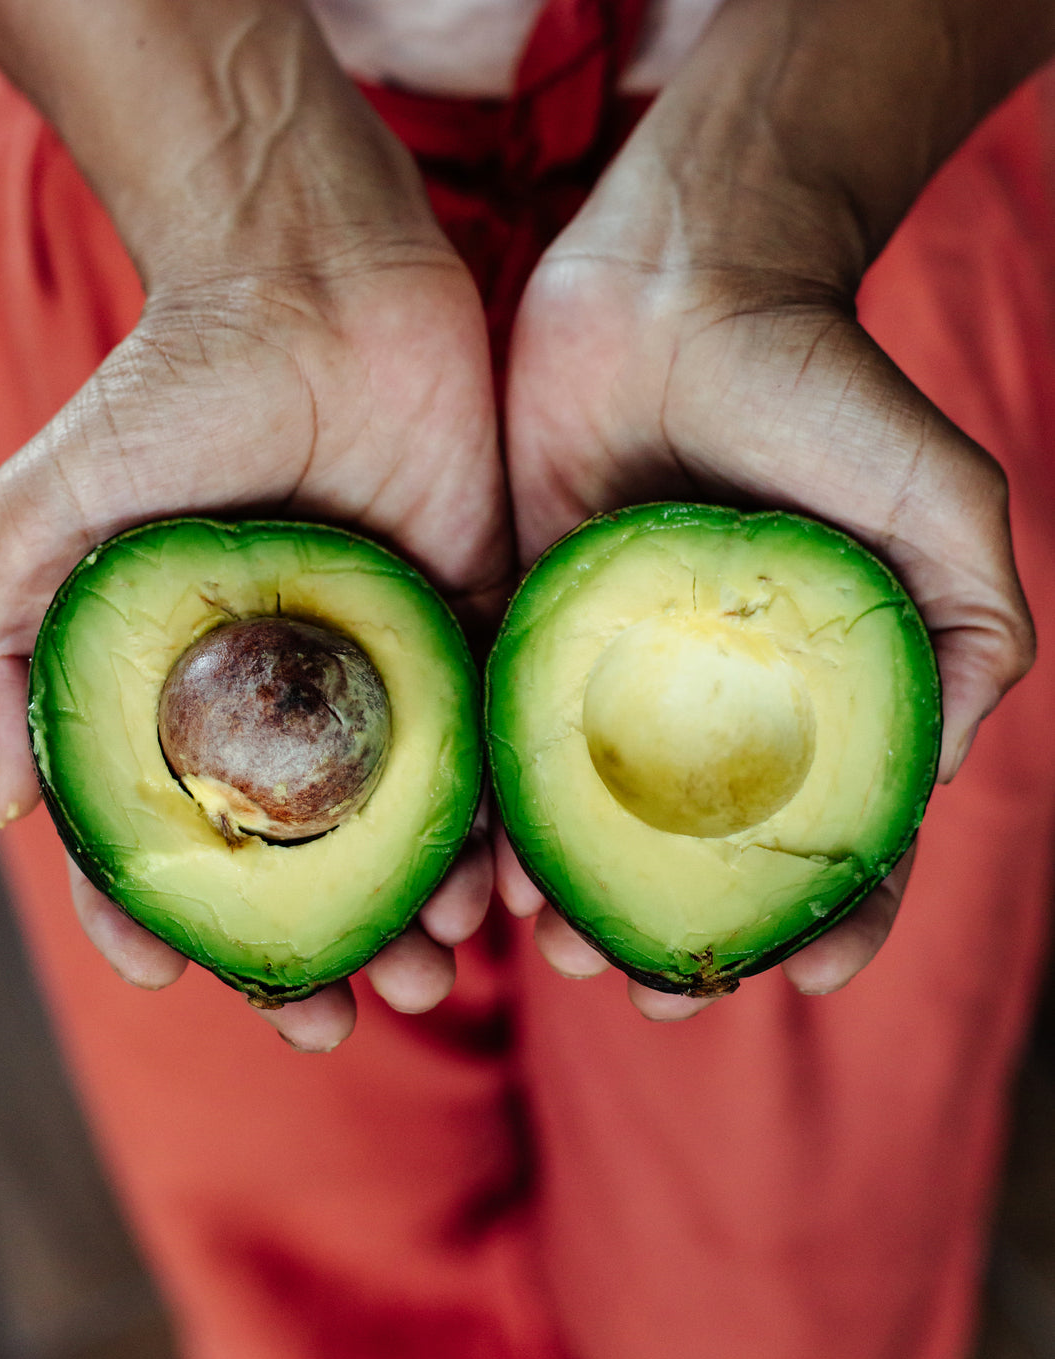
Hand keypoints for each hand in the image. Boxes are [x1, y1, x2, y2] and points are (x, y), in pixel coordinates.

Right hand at [0, 249, 506, 1049]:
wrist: (313, 277)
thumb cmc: (172, 390)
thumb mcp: (49, 520)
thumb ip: (15, 657)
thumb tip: (7, 809)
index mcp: (196, 687)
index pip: (184, 834)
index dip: (173, 920)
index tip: (178, 981)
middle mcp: (297, 691)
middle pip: (310, 855)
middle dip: (321, 951)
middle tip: (344, 1020)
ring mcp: (393, 661)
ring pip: (411, 823)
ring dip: (418, 910)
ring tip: (435, 972)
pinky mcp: (479, 619)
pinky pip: (495, 743)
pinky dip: (498, 823)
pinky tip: (499, 884)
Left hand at [500, 78, 1033, 1013]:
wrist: (681, 278)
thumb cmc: (822, 382)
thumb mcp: (940, 503)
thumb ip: (968, 631)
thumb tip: (935, 776)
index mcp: (807, 690)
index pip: (830, 834)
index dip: (833, 915)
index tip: (804, 977)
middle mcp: (705, 697)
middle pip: (695, 854)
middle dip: (682, 937)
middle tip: (652, 992)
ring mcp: (608, 669)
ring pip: (588, 820)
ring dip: (576, 900)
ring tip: (554, 951)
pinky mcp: (522, 624)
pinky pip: (502, 738)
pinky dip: (494, 812)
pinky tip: (480, 866)